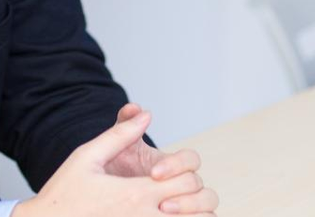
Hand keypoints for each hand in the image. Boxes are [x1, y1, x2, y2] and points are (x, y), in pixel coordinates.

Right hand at [12, 112, 212, 216]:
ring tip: (175, 208)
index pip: (185, 181)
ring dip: (192, 216)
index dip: (180, 171)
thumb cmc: (65, 193)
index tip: (157, 173)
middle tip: (170, 192)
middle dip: (192, 196)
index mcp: (135, 194)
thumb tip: (145, 114)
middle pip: (196, 206)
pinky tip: (165, 215)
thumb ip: (118, 135)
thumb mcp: (86, 156)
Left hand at [104, 103, 218, 214]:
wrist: (105, 195)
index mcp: (172, 164)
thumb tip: (137, 108)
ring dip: (192, 208)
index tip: (154, 173)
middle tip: (160, 202)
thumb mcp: (116, 147)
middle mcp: (182, 183)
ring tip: (165, 212)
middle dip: (183, 192)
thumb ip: (124, 126)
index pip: (191, 159)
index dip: (177, 165)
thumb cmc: (112, 170)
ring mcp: (186, 202)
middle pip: (201, 184)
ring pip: (209, 204)